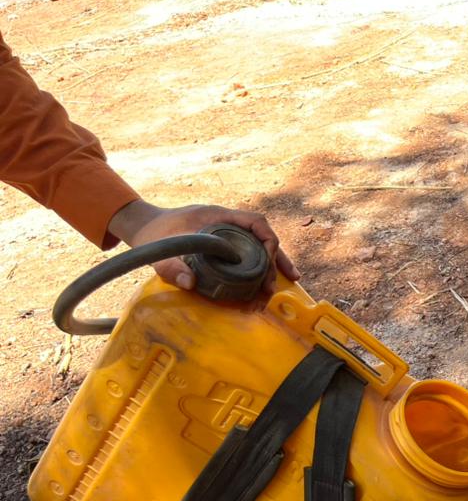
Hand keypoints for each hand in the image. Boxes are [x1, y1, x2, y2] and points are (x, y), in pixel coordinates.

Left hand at [107, 200, 299, 294]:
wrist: (146, 228)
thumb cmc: (154, 236)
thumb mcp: (159, 252)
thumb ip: (171, 266)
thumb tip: (190, 283)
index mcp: (218, 217)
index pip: (255, 221)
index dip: (268, 240)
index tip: (268, 262)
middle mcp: (229, 224)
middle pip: (264, 237)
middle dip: (277, 259)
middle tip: (283, 282)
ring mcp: (229, 234)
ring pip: (261, 246)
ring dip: (275, 264)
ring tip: (289, 282)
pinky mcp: (226, 246)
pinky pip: (250, 253)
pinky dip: (263, 267)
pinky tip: (269, 282)